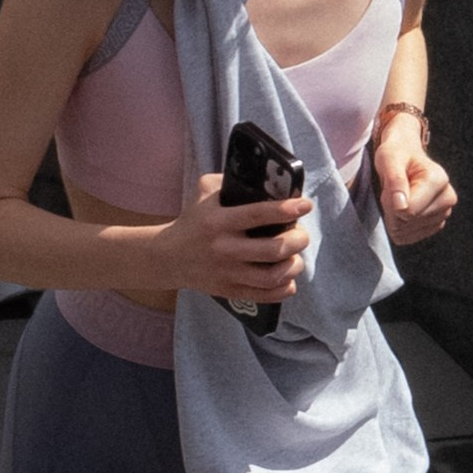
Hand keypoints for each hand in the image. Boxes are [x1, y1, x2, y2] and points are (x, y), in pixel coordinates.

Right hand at [154, 172, 313, 304]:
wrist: (167, 257)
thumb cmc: (193, 221)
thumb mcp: (203, 192)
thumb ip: (229, 181)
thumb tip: (264, 178)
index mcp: (219, 221)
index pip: (258, 215)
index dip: (286, 210)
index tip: (305, 205)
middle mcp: (224, 248)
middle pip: (273, 249)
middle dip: (297, 241)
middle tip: (301, 235)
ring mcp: (226, 273)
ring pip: (272, 276)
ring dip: (293, 266)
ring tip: (295, 258)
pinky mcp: (227, 291)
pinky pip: (263, 295)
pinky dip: (283, 289)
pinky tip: (288, 279)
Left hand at [375, 124, 456, 243]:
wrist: (405, 155)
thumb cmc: (396, 155)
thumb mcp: (389, 160)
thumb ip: (395, 181)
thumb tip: (402, 207)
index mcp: (439, 180)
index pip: (407, 211)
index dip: (391, 202)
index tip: (392, 185)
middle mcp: (448, 198)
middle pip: (406, 222)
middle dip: (392, 208)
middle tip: (394, 189)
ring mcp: (445, 213)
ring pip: (405, 230)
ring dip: (394, 216)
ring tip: (399, 195)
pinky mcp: (437, 224)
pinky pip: (407, 237)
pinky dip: (399, 225)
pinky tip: (404, 207)